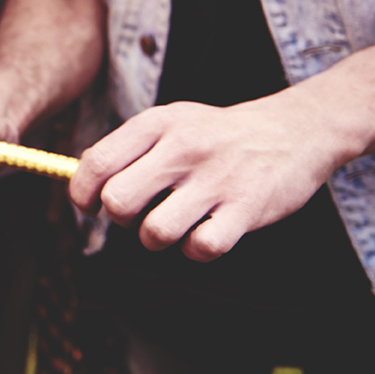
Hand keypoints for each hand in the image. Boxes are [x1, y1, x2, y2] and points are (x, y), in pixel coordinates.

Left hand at [69, 95, 359, 260]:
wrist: (293, 130)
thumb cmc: (217, 134)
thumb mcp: (170, 122)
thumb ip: (126, 148)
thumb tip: (81, 181)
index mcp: (158, 124)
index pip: (96, 164)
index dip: (82, 194)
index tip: (92, 205)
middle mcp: (183, 148)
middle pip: (119, 202)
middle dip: (121, 219)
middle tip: (139, 214)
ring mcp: (216, 178)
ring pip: (155, 233)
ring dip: (158, 239)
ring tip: (175, 224)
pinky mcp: (246, 208)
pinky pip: (201, 249)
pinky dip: (197, 251)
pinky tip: (206, 233)